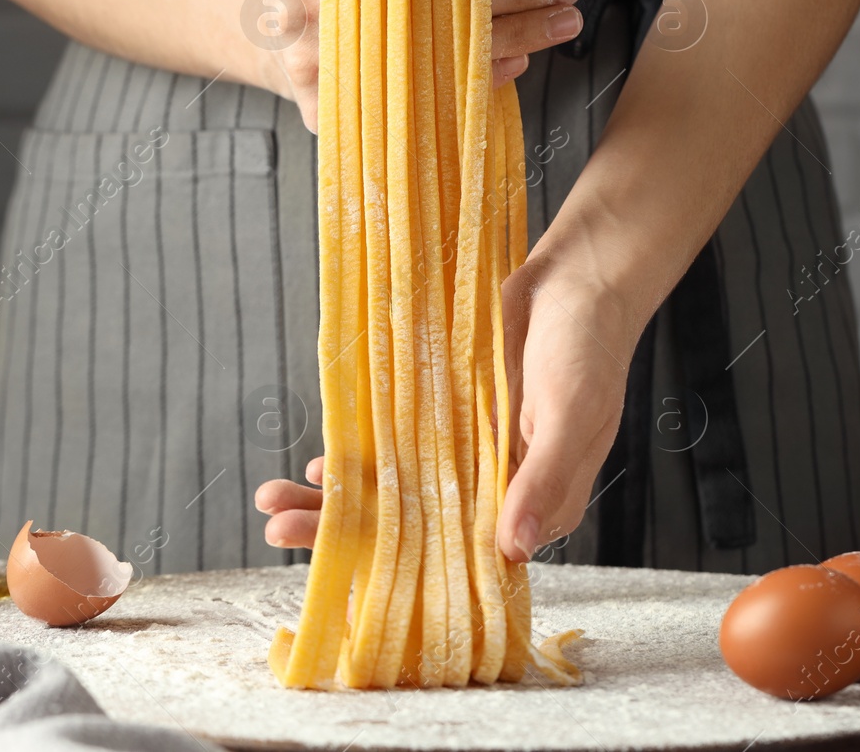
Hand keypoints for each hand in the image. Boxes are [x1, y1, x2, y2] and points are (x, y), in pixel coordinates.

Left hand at [253, 254, 641, 562]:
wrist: (576, 279)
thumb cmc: (589, 348)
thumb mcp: (572, 413)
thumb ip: (544, 479)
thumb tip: (514, 549)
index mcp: (533, 503)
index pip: (463, 559)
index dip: (403, 574)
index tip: (345, 579)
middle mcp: (492, 488)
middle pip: (412, 529)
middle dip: (344, 535)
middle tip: (279, 534)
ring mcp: (462, 453)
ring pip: (392, 490)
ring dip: (334, 499)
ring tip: (270, 504)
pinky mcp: (441, 416)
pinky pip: (390, 446)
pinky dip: (353, 459)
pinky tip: (312, 467)